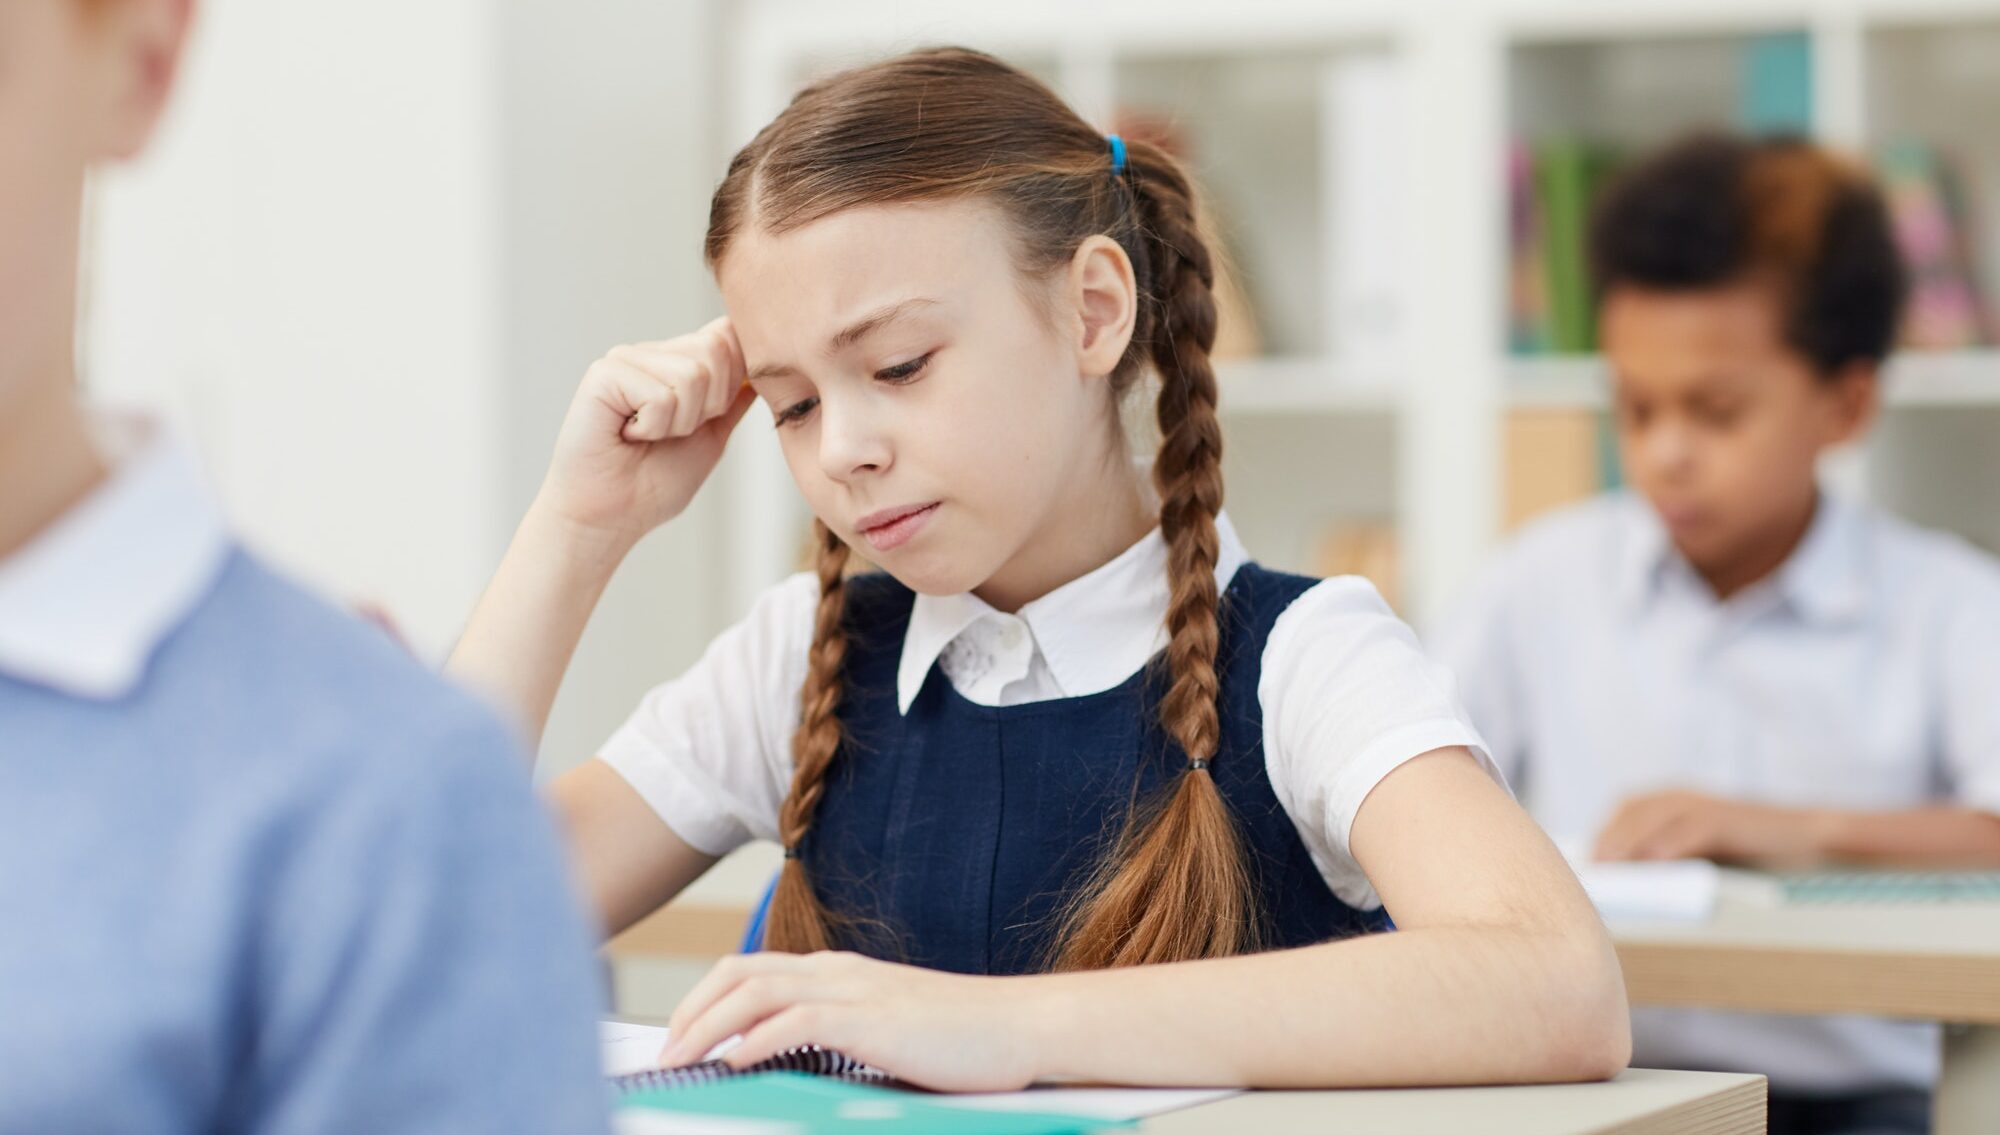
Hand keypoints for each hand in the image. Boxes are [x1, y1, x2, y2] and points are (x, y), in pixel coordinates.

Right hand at [534, 316, 756, 544]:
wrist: (610, 517)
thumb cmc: (652, 484)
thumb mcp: (711, 438)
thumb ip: (734, 400)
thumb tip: (762, 367)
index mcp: (676, 362)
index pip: (729, 335)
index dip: (735, 380)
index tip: (704, 420)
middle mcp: (651, 353)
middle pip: (717, 349)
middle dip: (710, 405)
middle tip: (671, 432)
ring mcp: (625, 359)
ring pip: (693, 375)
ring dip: (679, 422)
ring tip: (647, 435)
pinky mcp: (604, 375)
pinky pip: (661, 395)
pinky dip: (654, 428)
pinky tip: (628, 436)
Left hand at [661, 951, 1047, 1091]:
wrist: (1022, 1026)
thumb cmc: (964, 1039)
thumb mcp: (887, 1031)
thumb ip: (839, 1036)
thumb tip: (786, 1063)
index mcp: (838, 972)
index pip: (750, 971)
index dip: (703, 1002)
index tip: (679, 1041)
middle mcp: (837, 972)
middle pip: (736, 974)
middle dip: (689, 1012)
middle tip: (664, 1055)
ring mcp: (853, 991)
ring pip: (754, 991)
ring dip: (706, 1026)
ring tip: (680, 1061)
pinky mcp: (870, 1018)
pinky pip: (796, 1020)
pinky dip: (755, 1040)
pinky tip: (735, 1064)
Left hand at [1593, 790, 1835, 867]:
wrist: (1805, 837)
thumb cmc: (1749, 850)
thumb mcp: (1701, 850)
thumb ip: (1668, 855)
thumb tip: (1632, 877)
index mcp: (1672, 801)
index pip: (1625, 811)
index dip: (1604, 832)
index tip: (1587, 861)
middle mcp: (1684, 797)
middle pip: (1633, 811)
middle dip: (1610, 838)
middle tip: (1594, 869)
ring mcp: (1706, 804)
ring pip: (1655, 816)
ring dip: (1630, 840)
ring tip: (1613, 866)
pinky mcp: (1728, 818)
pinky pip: (1693, 827)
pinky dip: (1672, 843)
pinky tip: (1655, 861)